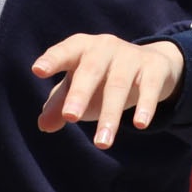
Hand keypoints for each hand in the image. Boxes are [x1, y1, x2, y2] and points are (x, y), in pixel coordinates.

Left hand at [34, 34, 183, 148]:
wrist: (151, 64)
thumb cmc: (103, 77)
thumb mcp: (80, 87)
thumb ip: (60, 104)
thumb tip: (44, 125)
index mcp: (81, 48)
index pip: (64, 52)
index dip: (52, 60)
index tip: (37, 70)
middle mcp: (104, 47)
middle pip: (90, 71)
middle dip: (80, 94)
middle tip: (70, 117)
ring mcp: (130, 56)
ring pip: (118, 86)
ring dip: (110, 115)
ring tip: (101, 143)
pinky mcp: (154, 67)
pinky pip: (149, 87)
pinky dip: (145, 106)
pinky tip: (139, 125)